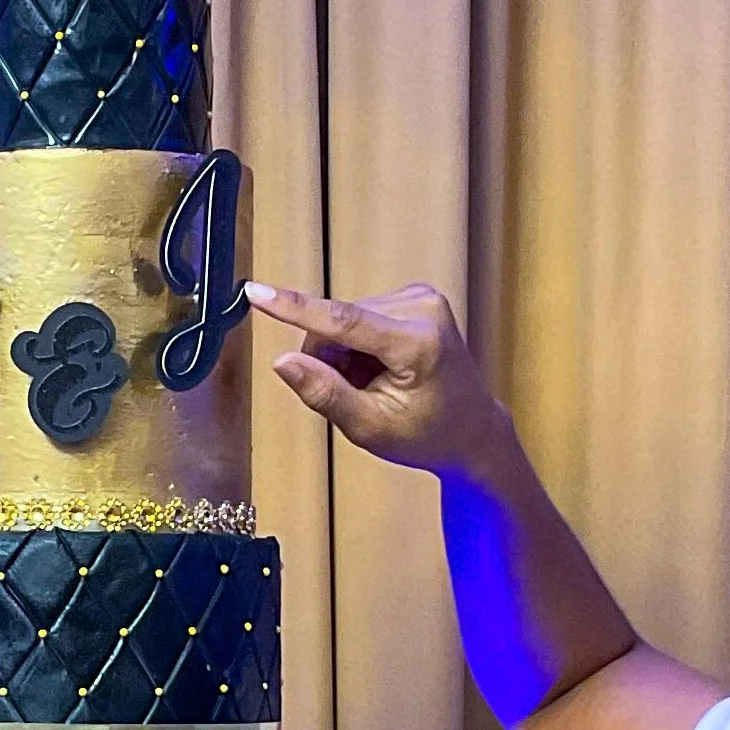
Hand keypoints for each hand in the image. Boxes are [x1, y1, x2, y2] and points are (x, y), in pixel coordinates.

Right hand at [244, 280, 510, 480]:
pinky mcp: (415, 296)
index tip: (257, 293)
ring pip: (344, 318)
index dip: (294, 308)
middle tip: (355, 395)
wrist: (473, 430)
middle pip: (336, 323)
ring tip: (375, 384)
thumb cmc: (428, 435)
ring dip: (344, 354)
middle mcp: (423, 310)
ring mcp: (422, 298)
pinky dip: (358, 345)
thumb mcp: (371, 428)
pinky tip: (381, 368)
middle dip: (329, 359)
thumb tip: (282, 361)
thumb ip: (325, 394)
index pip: (343, 321)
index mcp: (417, 345)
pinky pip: (359, 315)